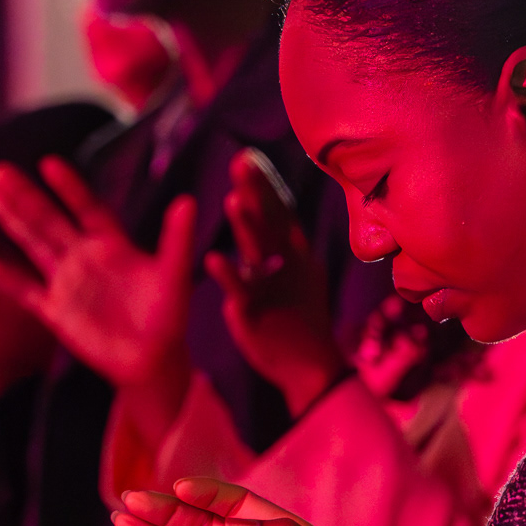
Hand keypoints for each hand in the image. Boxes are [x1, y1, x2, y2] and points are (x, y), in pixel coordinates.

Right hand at [0, 158, 194, 389]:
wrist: (153, 361)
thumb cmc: (168, 317)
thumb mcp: (173, 275)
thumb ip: (177, 239)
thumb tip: (189, 201)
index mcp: (113, 245)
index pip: (87, 208)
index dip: (69, 187)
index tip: (48, 163)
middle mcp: (85, 258)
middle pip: (49, 219)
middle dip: (25, 196)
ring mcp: (68, 283)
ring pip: (33, 245)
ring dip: (11, 221)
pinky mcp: (56, 312)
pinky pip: (25, 292)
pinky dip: (4, 278)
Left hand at [206, 150, 345, 418]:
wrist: (312, 369)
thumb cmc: (301, 320)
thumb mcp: (301, 277)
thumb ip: (285, 248)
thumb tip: (276, 219)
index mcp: (295, 255)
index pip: (280, 211)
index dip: (265, 184)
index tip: (248, 156)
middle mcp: (287, 265)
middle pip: (270, 221)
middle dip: (257, 191)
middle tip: (241, 161)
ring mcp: (274, 288)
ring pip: (258, 251)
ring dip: (246, 225)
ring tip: (232, 199)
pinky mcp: (258, 313)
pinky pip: (242, 291)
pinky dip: (228, 275)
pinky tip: (213, 258)